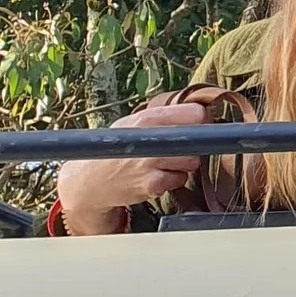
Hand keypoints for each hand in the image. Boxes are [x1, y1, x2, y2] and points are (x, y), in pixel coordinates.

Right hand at [55, 103, 208, 233]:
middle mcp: (149, 139)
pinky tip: (157, 175)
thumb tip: (205, 112)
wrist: (90, 180)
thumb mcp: (134, 124)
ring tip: (163, 162)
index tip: (200, 126)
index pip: (196, 113)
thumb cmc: (118, 148)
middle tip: (177, 148)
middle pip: (197, 140)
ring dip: (183, 164)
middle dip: (192, 145)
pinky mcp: (152, 184)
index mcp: (147, 119)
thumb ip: (165, 117)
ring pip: (192, 162)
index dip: (203, 121)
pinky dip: (173, 179)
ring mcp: (151, 163)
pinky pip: (180, 180)